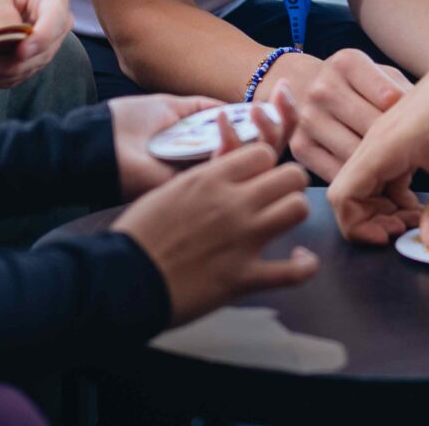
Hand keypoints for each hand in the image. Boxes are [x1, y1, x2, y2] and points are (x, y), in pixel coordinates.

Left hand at [0, 0, 73, 89]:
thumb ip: (1, 15)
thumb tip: (11, 45)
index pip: (57, 20)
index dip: (43, 38)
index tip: (21, 51)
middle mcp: (53, 23)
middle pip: (43, 51)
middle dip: (14, 63)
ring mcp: (41, 45)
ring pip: (28, 68)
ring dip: (0, 75)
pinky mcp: (25, 61)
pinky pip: (14, 77)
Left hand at [107, 84, 296, 196]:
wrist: (100, 142)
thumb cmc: (131, 123)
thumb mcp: (174, 107)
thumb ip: (206, 108)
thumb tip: (239, 108)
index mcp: (213, 147)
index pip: (259, 136)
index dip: (278, 115)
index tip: (285, 89)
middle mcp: (218, 167)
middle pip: (269, 151)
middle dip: (284, 122)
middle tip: (286, 96)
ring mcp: (211, 179)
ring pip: (260, 163)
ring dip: (266, 131)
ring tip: (258, 109)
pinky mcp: (197, 187)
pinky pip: (229, 170)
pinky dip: (232, 143)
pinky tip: (222, 121)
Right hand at [112, 114, 318, 325]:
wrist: (122, 277)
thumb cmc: (138, 233)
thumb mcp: (168, 189)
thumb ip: (203, 178)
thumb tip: (223, 169)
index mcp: (211, 179)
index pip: (263, 152)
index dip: (264, 164)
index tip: (256, 176)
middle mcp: (233, 203)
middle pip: (291, 175)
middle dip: (288, 184)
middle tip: (276, 197)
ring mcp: (242, 239)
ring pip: (298, 208)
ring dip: (293, 214)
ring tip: (283, 222)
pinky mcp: (244, 277)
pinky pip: (295, 271)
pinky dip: (305, 266)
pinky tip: (302, 261)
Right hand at [281, 48, 411, 182]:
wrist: (304, 85)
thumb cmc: (358, 85)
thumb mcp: (383, 77)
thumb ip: (407, 94)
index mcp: (347, 63)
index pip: (391, 100)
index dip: (414, 121)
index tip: (428, 134)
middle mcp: (322, 88)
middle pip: (373, 129)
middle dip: (400, 148)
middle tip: (421, 161)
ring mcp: (308, 118)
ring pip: (356, 155)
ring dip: (382, 169)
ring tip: (402, 171)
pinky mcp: (299, 146)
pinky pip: (338, 174)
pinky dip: (359, 180)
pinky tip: (375, 178)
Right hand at [329, 57, 428, 245]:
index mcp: (384, 144)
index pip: (342, 195)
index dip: (357, 225)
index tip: (389, 237)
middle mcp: (376, 138)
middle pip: (349, 192)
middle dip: (372, 219)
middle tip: (409, 230)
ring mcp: (384, 135)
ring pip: (365, 182)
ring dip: (383, 206)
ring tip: (418, 217)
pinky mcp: (396, 134)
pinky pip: (380, 170)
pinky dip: (394, 191)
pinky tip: (423, 198)